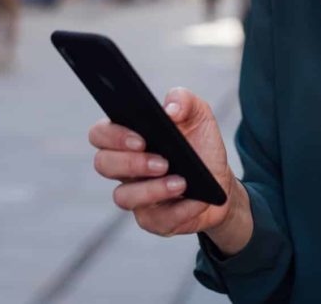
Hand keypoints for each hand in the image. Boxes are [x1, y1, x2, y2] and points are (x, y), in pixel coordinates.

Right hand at [88, 88, 239, 238]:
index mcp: (128, 138)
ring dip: (152, 190)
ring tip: (181, 182)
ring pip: (122, 197)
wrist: (220, 181)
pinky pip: (155, 221)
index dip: (113, 136)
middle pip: (103, 164)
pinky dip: (179, 210)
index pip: (100, 134)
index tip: (141, 139)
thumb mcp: (199, 116)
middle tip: (162, 162)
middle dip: (130, 163)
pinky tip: (196, 201)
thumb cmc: (200, 145)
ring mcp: (135, 196)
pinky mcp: (152, 220)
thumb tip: (170, 109)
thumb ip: (184, 100)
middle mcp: (124, 168)